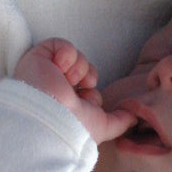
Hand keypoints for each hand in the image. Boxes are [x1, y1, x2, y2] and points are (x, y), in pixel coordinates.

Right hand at [14, 39, 135, 142]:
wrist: (49, 117)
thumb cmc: (74, 127)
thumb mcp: (103, 127)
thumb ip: (120, 121)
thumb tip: (134, 118)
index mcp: (66, 105)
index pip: (88, 87)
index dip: (92, 93)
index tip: (86, 103)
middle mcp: (54, 89)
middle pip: (83, 70)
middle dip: (87, 77)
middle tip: (80, 90)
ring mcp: (44, 73)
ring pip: (74, 57)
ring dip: (78, 69)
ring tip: (67, 81)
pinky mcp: (37, 58)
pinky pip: (59, 44)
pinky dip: (65, 54)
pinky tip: (59, 68)